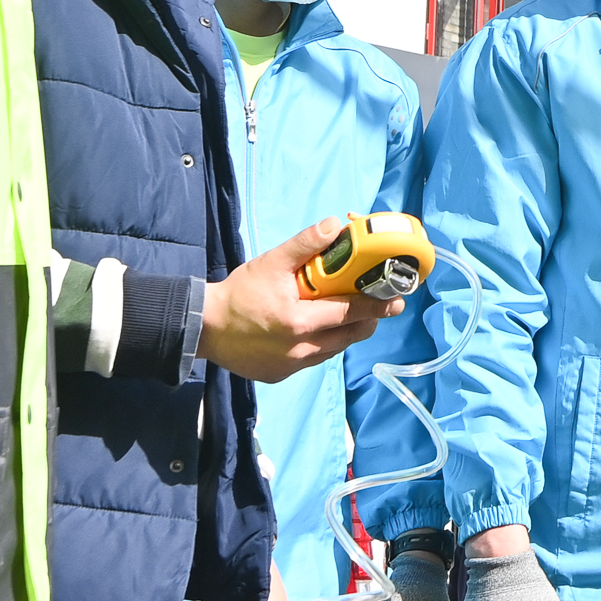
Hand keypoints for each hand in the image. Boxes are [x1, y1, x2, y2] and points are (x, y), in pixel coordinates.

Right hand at [200, 218, 400, 381]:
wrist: (203, 326)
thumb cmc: (239, 293)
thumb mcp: (271, 262)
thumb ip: (305, 245)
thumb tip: (335, 224)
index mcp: (300, 322)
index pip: (350, 313)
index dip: (376, 306)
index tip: (397, 300)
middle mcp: (299, 349)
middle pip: (348, 337)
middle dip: (367, 321)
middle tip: (379, 308)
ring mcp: (290, 366)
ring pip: (332, 351)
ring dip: (344, 334)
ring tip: (349, 316)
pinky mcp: (279, 375)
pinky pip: (312, 360)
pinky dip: (321, 346)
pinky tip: (317, 331)